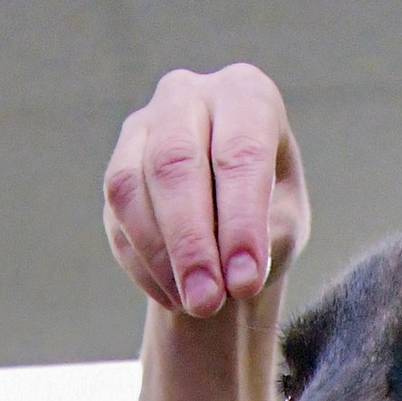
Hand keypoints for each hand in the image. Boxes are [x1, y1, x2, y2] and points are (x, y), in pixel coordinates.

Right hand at [103, 64, 306, 318]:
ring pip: (131, 187)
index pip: (239, 152)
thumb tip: (231, 278)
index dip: (240, 220)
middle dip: (190, 242)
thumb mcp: (284, 226)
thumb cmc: (268, 215)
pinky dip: (145, 266)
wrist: (229, 224)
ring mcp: (143, 128)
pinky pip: (117, 220)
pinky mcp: (117, 170)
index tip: (245, 282)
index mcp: (245, 95)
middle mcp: (188, 96)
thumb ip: (264, 242)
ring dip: (161, 257)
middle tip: (207, 304)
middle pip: (175, 162)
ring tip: (195, 305)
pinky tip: (174, 296)